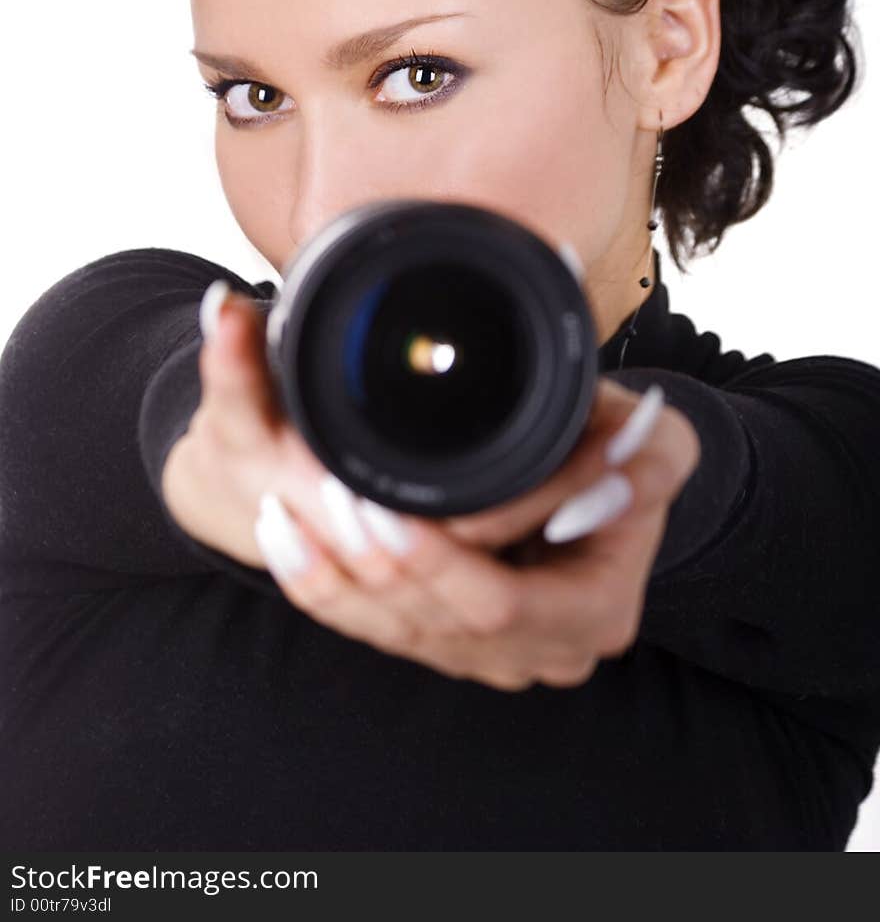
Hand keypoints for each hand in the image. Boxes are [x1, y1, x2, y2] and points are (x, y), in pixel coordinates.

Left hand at [167, 283, 698, 689]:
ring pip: (394, 631)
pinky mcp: (446, 636)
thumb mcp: (661, 444)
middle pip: (438, 625)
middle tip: (324, 498)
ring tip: (284, 513)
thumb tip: (605, 485)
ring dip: (332, 577)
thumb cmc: (632, 453)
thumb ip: (647, 463)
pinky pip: (376, 624)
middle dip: (373, 566)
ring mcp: (490, 653)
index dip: (438, 563)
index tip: (384, 504)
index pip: (503, 605)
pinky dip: (325, 583)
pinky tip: (285, 537)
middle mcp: (541, 649)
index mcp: (595, 611)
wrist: (613, 481)